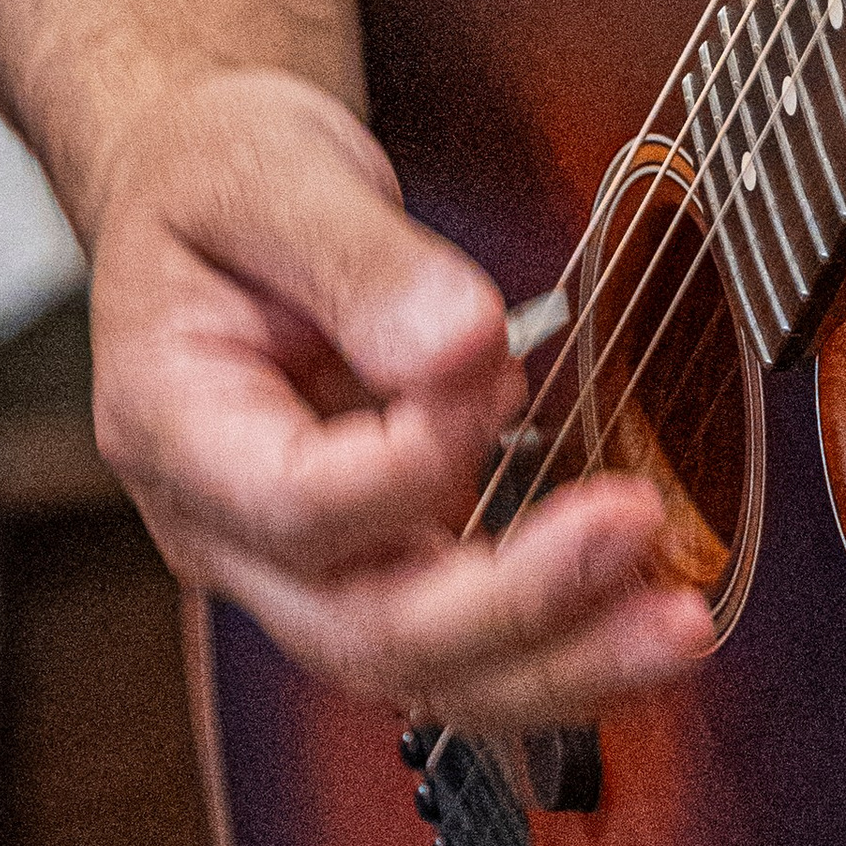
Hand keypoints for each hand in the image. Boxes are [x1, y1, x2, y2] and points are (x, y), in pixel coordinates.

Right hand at [87, 66, 714, 728]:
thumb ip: (363, 260)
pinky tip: (642, 623)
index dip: (413, 457)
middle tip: (631, 532)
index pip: (297, 502)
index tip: (497, 365)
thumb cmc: (218, 180)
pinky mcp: (369, 566)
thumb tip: (467, 344)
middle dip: (513, 605)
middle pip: (363, 630)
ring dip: (557, 664)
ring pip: (418, 671)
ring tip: (672, 627)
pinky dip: (556, 648)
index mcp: (172, 427)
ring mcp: (296, 567)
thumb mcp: (271, 174)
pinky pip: (459, 648)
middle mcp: (224, 530)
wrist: (208, 200)